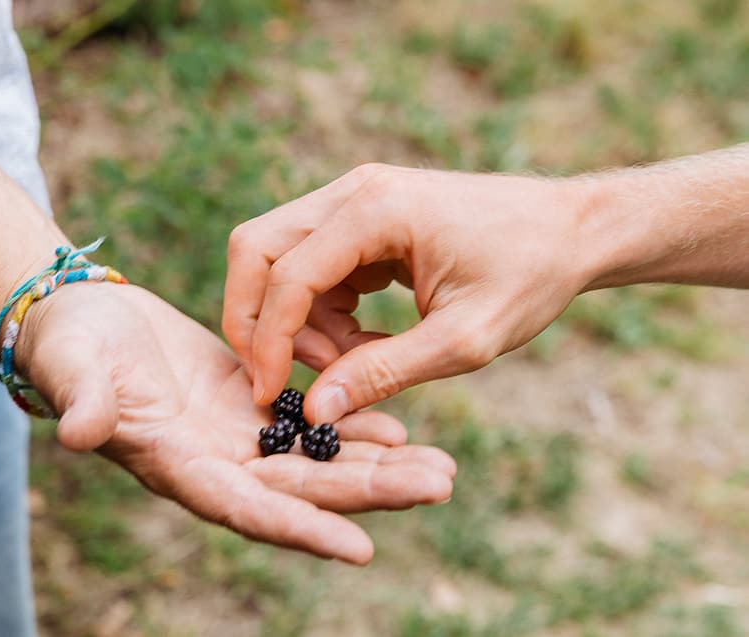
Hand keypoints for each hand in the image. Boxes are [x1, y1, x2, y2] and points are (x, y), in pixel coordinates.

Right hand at [14, 282, 454, 563]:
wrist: (83, 319)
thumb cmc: (67, 345)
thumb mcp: (72, 370)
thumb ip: (83, 403)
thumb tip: (84, 436)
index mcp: (178, 464)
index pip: (246, 508)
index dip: (300, 530)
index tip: (360, 549)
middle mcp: (217, 459)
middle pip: (303, 487)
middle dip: (370, 491)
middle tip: (439, 485)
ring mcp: (236, 432)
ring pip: (317, 456)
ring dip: (377, 463)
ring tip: (439, 466)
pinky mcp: (249, 398)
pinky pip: (309, 415)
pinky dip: (351, 421)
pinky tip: (397, 424)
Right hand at [224, 164, 592, 423]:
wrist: (571, 230)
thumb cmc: (530, 275)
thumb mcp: (464, 340)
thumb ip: (385, 373)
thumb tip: (315, 409)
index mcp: (376, 210)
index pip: (287, 275)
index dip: (267, 341)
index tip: (269, 396)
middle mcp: (354, 192)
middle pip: (257, 248)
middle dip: (255, 319)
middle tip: (276, 378)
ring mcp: (355, 198)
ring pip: (279, 258)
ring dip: (295, 321)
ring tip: (353, 364)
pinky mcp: (363, 216)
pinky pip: (312, 264)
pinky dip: (320, 311)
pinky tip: (364, 343)